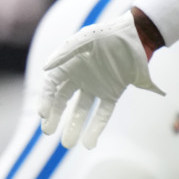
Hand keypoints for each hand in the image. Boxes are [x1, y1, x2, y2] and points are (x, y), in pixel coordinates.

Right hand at [39, 12, 163, 148]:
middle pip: (63, 101)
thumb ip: (63, 53)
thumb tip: (44, 69)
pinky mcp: (113, 93)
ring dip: (74, 127)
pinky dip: (96, 128)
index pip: (52, 86)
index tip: (43, 114)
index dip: (46, 100)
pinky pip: (102, 113)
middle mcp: (81, 77)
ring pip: (82, 111)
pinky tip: (89, 143)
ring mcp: (97, 86)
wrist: (136, 36)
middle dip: (55, 116)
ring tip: (67, 144)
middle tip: (48, 131)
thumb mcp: (83, 40)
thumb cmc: (107, 34)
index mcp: (70, 64)